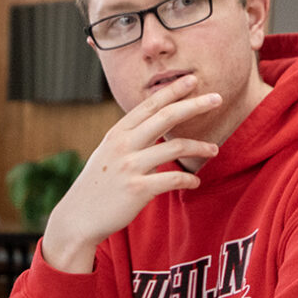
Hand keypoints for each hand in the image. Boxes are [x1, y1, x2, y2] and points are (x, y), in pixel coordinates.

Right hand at [39, 76, 220, 272]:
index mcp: (117, 133)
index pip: (150, 105)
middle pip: (166, 117)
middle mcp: (123, 145)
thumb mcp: (109, 153)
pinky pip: (173, 180)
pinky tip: (196, 182)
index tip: (192, 80)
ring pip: (175, 147)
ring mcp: (130, 166)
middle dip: (194, 105)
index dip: (172, 90)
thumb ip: (131, 138)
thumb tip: (156, 127)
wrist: (79, 217)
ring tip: (215, 148)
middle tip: (218, 98)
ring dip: (200, 146)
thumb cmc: (98, 185)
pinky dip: (190, 180)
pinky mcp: (137, 189)